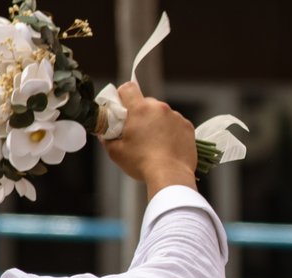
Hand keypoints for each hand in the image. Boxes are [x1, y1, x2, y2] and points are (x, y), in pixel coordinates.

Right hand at [102, 82, 196, 196]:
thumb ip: (107, 138)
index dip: (122, 96)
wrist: (170, 176)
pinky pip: (176, 124)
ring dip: (156, 123)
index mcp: (140, 109)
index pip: (128, 88)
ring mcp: (176, 117)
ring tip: (154, 143)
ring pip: (162, 114)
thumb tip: (103, 132)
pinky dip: (171, 132)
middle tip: (137, 131)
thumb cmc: (141, 163)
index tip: (121, 109)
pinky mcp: (187, 127)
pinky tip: (167, 147)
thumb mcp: (116, 152)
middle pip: (146, 102)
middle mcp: (159, 108)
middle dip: (140, 113)